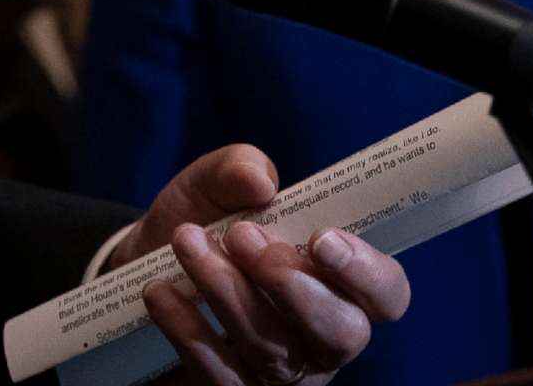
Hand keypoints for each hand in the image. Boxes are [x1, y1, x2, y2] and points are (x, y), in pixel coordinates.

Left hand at [114, 146, 410, 384]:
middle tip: (241, 236)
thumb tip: (260, 181)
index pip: (387, 295)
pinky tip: (160, 291)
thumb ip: (239, 168)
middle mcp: (323, 339)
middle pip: (342, 333)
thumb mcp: (215, 184)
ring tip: (185, 241)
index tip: (321, 238)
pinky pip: (221, 375)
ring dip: (226, 290)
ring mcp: (282, 374)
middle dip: (292, 283)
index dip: (366, 272)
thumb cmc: (206, 223)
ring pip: (272, 349)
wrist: (146, 263)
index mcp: (341, 285)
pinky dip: (188, 330)